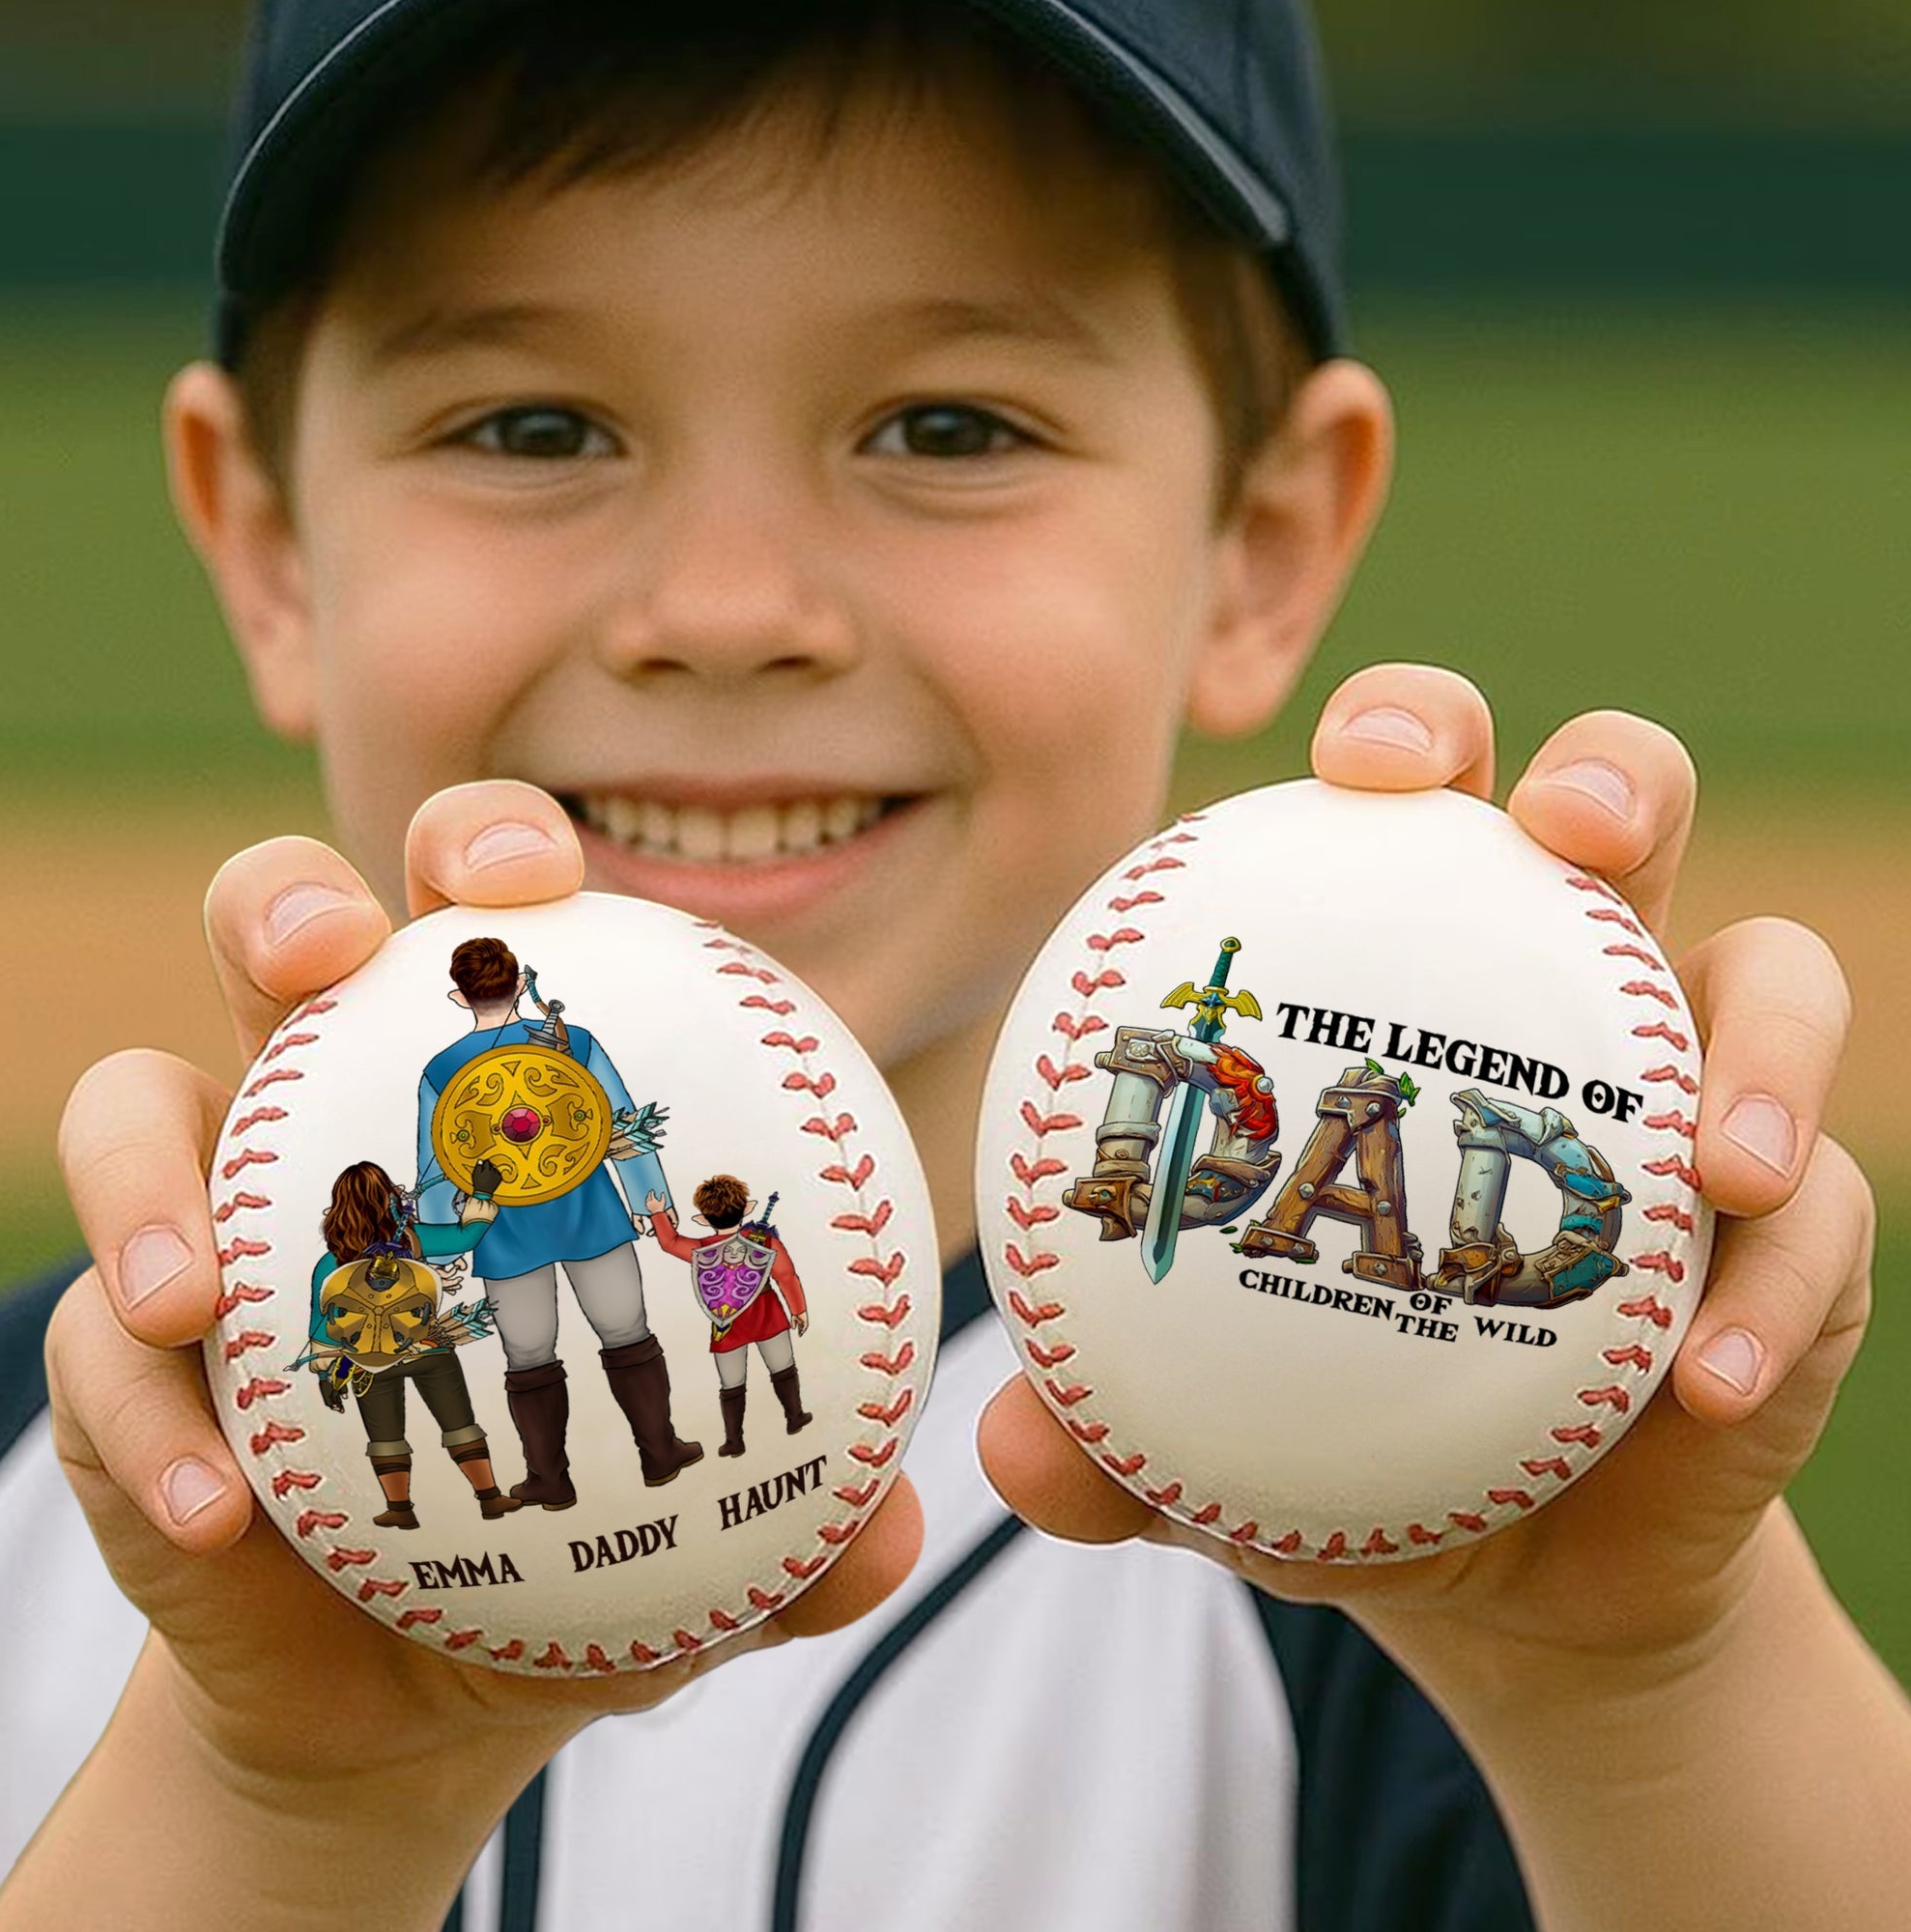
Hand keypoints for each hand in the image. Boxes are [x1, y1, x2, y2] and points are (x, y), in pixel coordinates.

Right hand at [50, 783, 923, 1821]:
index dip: (495, 856)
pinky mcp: (127, 1358)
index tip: (534, 879)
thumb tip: (897, 1531)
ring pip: (130, 1107)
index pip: (487, 932)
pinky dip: (147, 1425)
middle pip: (279, 935)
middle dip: (288, 904)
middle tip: (331, 955)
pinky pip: (99, 1351)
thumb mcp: (704, 1534)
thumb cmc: (586, 1542)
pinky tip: (220, 1512)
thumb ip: (798, 1525)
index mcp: (493, 1106)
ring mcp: (218, 1225)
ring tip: (202, 1295)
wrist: (420, 1676)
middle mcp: (339, 1120)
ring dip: (148, 1175)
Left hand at [645, 1190, 668, 1216]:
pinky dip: (646, 1201)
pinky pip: (646, 1203)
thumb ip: (663, 1197)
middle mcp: (650, 1202)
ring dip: (647, 1197)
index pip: (652, 1195)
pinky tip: (647, 1201)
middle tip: (649, 1192)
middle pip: (649, 1197)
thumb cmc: (660, 1208)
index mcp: (653, 1200)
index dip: (652, 1192)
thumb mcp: (663, 1202)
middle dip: (649, 1194)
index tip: (652, 1191)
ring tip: (648, 1196)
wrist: (657, 1213)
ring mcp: (648, 1205)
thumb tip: (662, 1193)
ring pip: (647, 1200)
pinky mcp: (648, 1207)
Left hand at [981, 666, 1869, 1675]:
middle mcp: (1560, 1002)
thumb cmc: (1329, 1430)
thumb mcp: (1201, 1437)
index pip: (1412, 810)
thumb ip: (1110, 1430)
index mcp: (1410, 980)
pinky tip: (1702, 1381)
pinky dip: (1772, 1293)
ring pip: (1775, 976)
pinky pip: (1818, 1225)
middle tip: (1560, 830)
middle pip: (1618, 809)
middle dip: (1604, 777)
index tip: (1351, 762)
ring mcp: (1692, 1102)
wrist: (1504, 1557)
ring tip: (1713, 1158)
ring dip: (1762, 1039)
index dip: (1400, 736)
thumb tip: (1007, 1445)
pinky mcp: (1795, 1236)